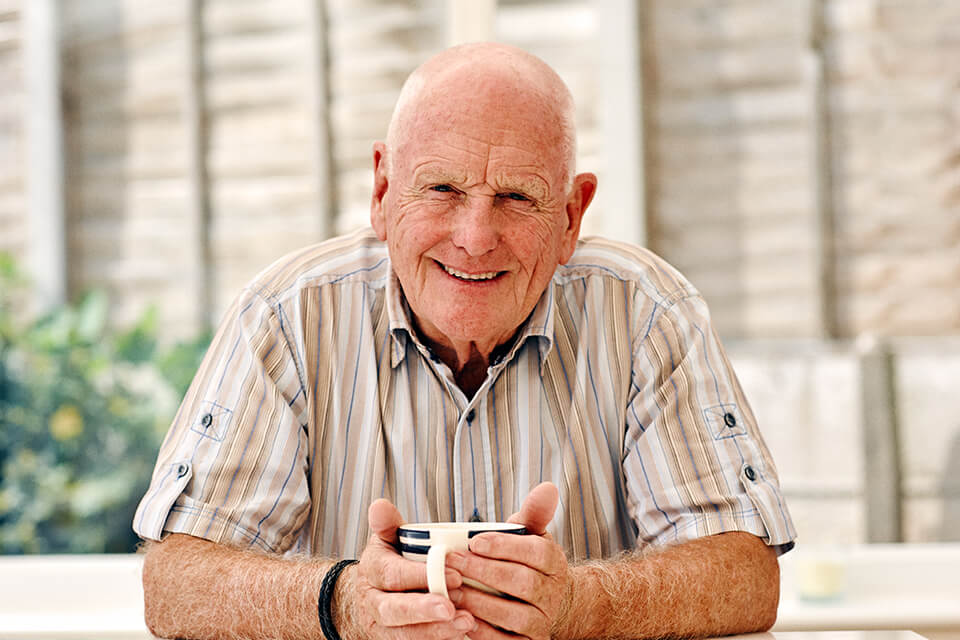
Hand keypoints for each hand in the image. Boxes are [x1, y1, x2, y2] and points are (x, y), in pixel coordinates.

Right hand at [343, 499, 477, 639]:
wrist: (372, 594)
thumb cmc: (389, 561)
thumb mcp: (386, 538)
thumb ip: (388, 523)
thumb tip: (380, 505)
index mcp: (372, 570)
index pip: (392, 575)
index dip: (420, 576)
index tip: (454, 575)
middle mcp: (373, 602)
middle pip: (393, 611)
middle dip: (424, 610)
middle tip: (453, 609)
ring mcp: (382, 626)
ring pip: (404, 634)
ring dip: (435, 631)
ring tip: (466, 623)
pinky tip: (461, 635)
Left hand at [445, 482, 573, 638]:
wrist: (544, 603)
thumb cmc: (526, 561)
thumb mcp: (530, 534)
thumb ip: (534, 512)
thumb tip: (548, 487)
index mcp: (554, 562)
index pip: (536, 552)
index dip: (504, 546)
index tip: (474, 540)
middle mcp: (553, 594)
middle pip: (522, 583)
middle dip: (484, 572)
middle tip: (452, 562)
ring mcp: (542, 622)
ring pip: (512, 615)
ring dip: (478, 602)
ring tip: (450, 589)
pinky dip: (482, 632)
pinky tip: (461, 617)